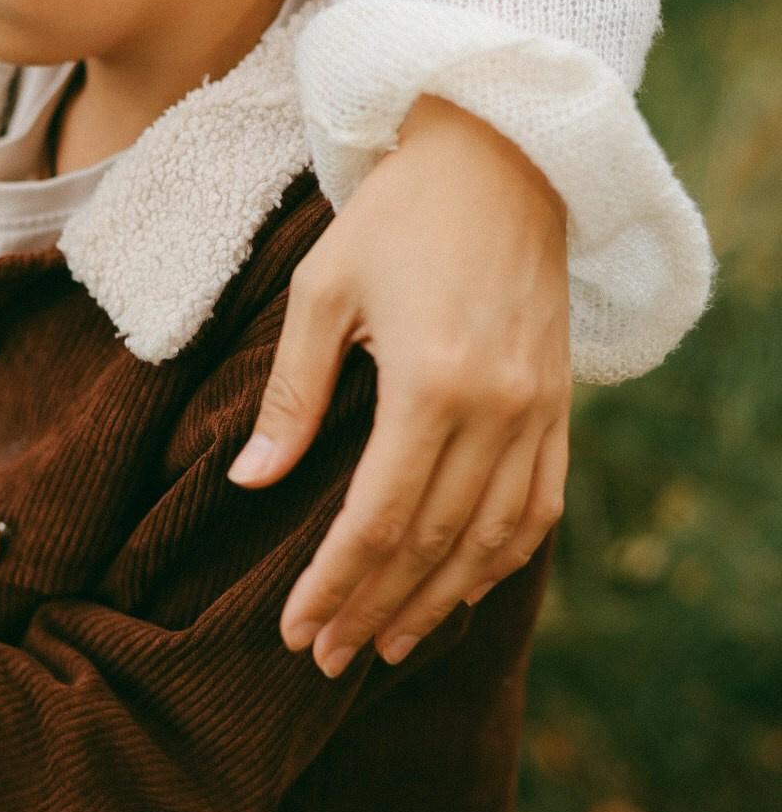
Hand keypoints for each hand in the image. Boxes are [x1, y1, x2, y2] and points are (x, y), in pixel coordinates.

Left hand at [229, 94, 570, 675]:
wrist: (500, 155)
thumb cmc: (397, 214)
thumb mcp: (323, 291)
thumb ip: (293, 394)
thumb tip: (251, 482)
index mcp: (431, 382)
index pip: (378, 519)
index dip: (334, 584)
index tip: (295, 632)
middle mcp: (499, 409)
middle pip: (433, 543)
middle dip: (375, 608)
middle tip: (328, 656)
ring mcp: (541, 408)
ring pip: (493, 539)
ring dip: (440, 600)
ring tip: (391, 644)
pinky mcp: (561, 400)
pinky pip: (541, 504)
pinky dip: (502, 557)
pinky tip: (464, 586)